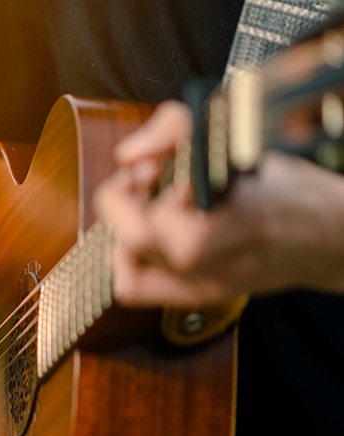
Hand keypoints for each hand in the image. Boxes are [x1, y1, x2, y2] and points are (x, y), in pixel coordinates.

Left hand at [94, 101, 343, 305]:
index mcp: (238, 211)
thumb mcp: (240, 142)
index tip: (153, 163)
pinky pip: (134, 289)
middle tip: (137, 183)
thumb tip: (128, 154)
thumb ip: (178, 130)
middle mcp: (222, 254)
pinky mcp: (200, 296)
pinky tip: (142, 240)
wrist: (329, 238)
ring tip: (141, 210)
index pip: (163, 205)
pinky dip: (124, 262)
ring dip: (121, 229)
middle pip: (137, 238)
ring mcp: (209, 282)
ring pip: (128, 265)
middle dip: (121, 202)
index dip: (143, 176)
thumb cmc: (285, 188)